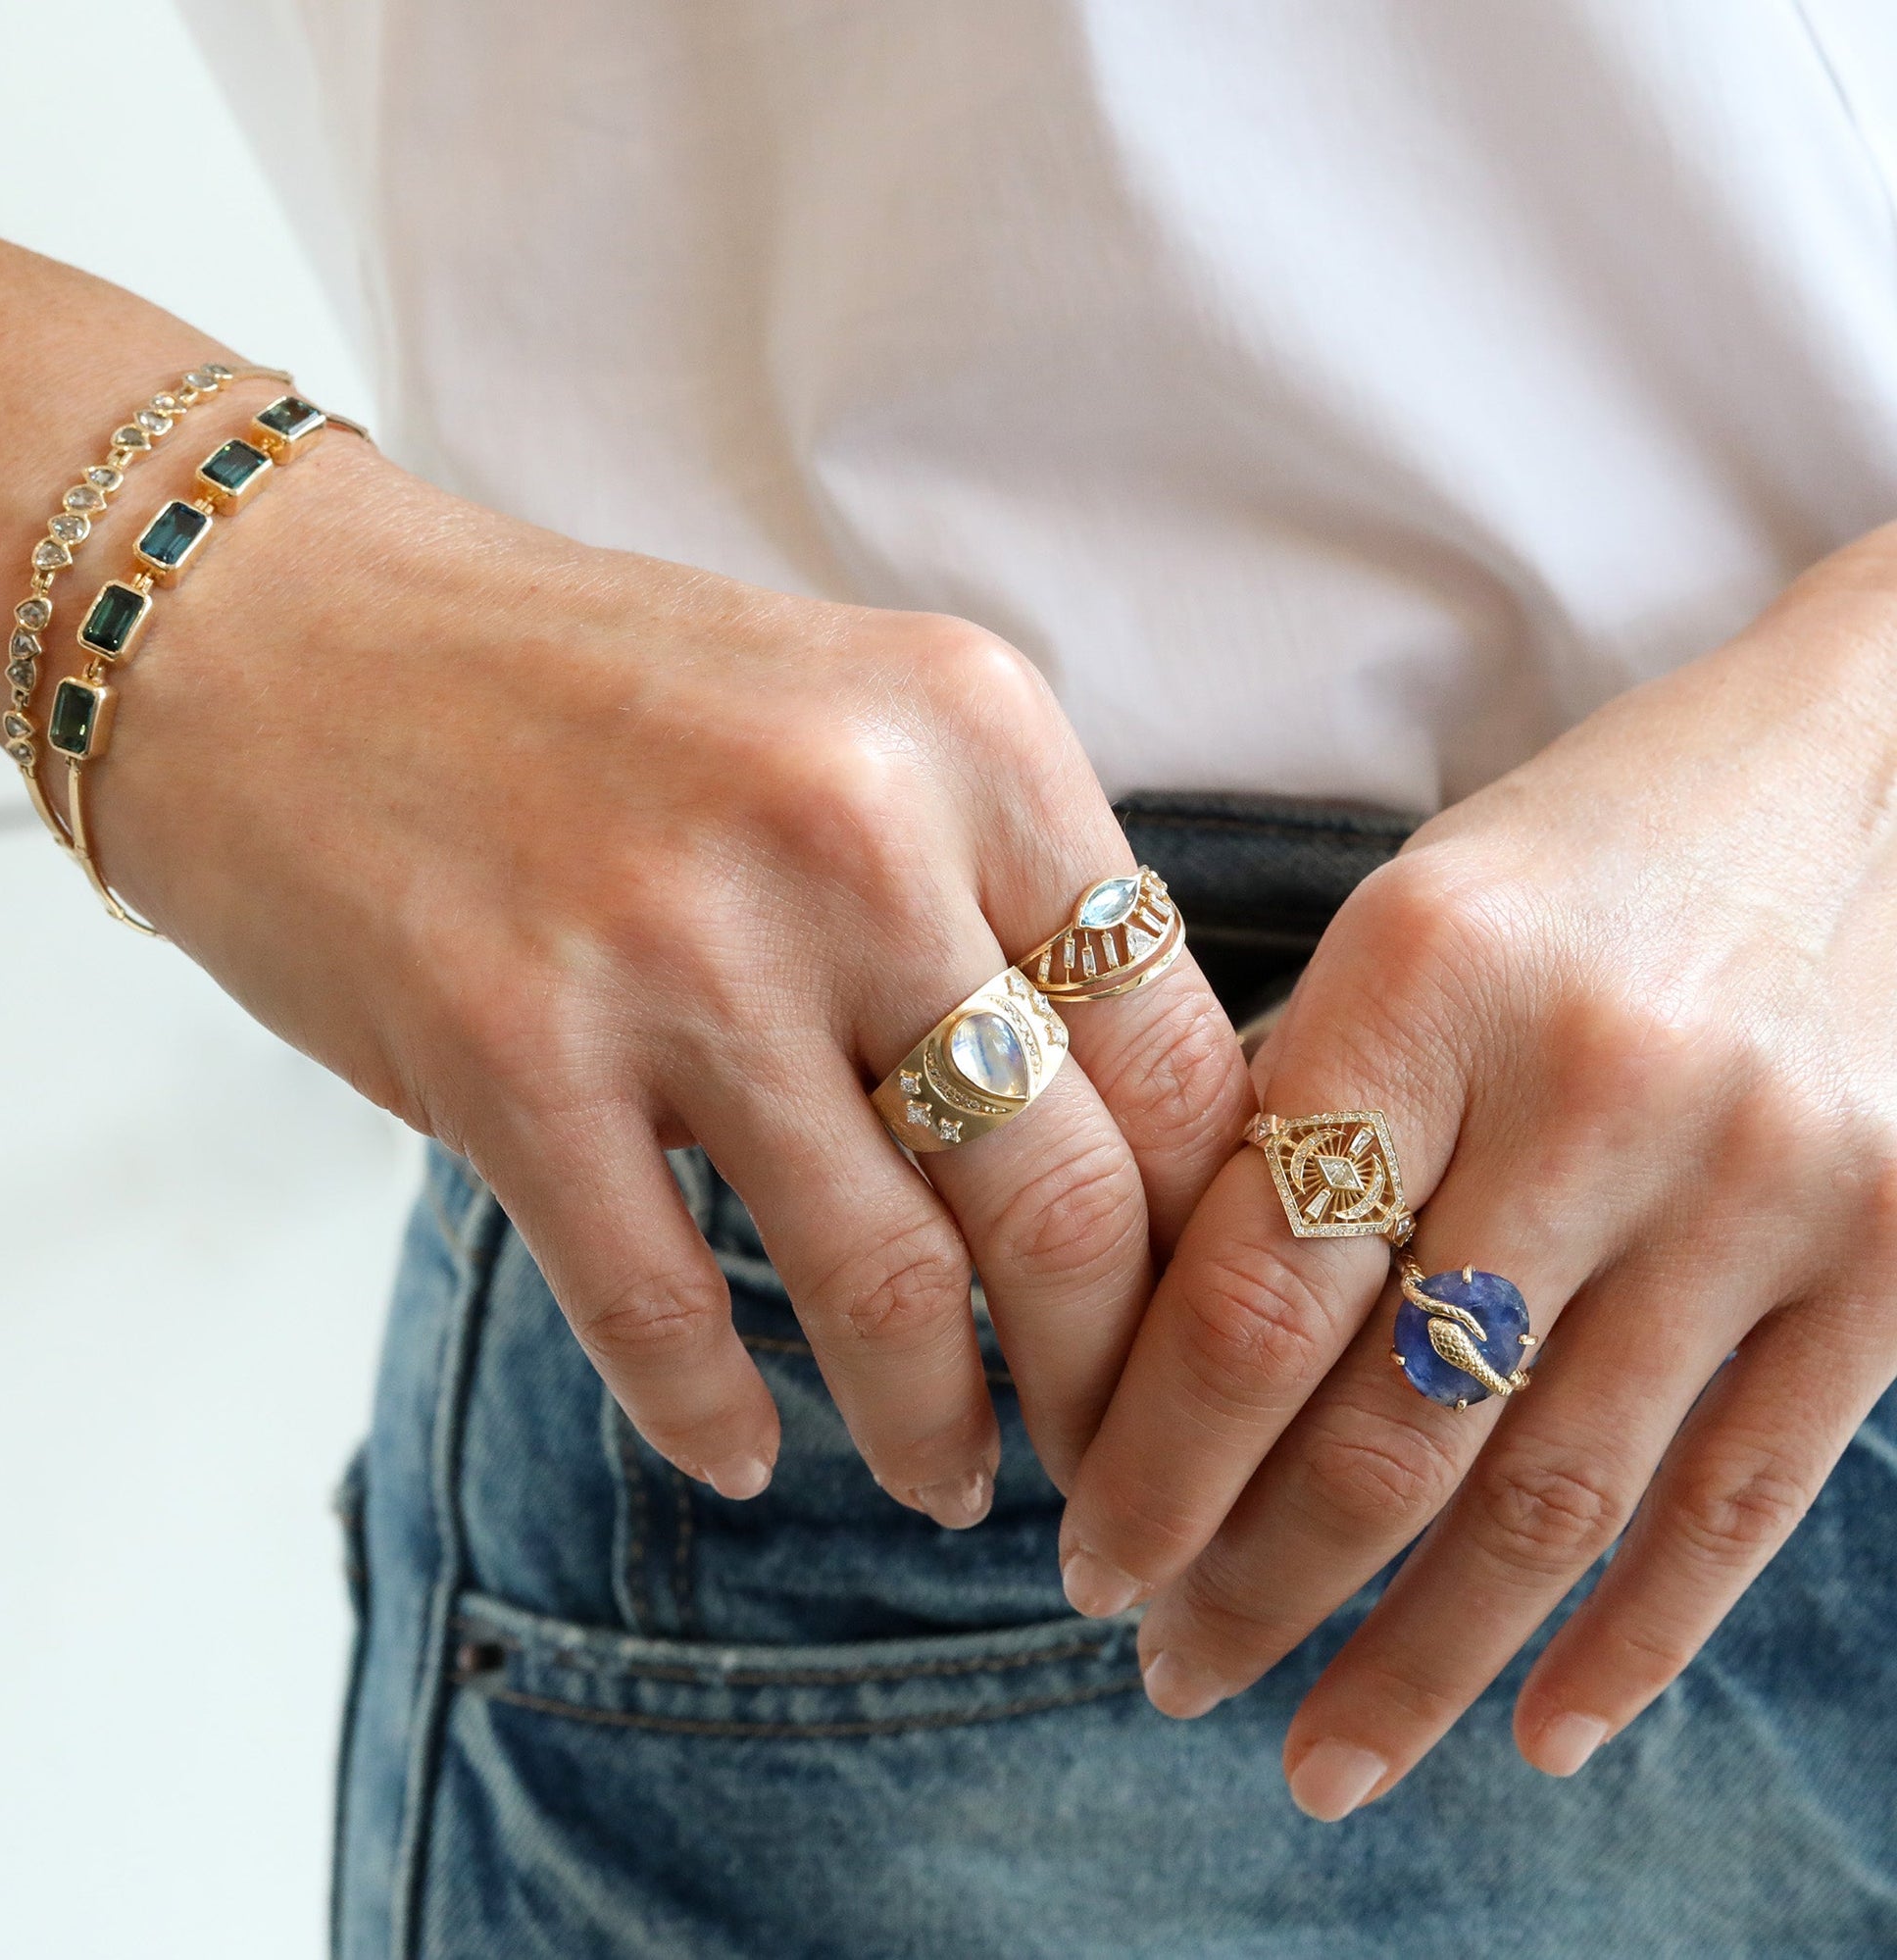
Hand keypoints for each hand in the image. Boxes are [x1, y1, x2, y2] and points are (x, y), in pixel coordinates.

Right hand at [97, 422, 1246, 1517]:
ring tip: (950, 1480)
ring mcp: (675, 941)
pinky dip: (716, 1413)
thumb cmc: (591, 703)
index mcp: (973, 732)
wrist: (287, 636)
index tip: (1188, 1338)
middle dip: (1104, 1384)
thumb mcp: (851, 730)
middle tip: (1102, 1467)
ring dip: (933, 1427)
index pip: (1178, 1053)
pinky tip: (747, 1451)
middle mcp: (850, 827)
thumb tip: (1124, 1155)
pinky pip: (660, 1309)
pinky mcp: (508, 1047)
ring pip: (883, 1280)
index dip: (1207, 1243)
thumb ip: (992, 903)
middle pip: (1065, 1194)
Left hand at [1057, 525, 1896, 1810]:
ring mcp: (1764, 1176)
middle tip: (1165, 1671)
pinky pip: (1746, 1498)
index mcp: (1426, 977)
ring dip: (1420, 1658)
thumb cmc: (1584, 858)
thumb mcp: (1404, 929)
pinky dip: (1634, 1640)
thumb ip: (1288, 1119)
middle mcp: (1597, 1080)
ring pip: (1555, 1497)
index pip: (1249, 1293)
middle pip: (1387, 1421)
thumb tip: (1156, 1353)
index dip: (1150, 1462)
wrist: (1872, 770)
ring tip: (1321, 1755)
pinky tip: (1540, 1731)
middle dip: (1255, 1585)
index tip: (1085, 1558)